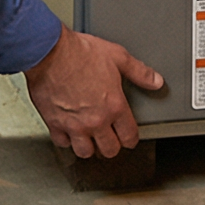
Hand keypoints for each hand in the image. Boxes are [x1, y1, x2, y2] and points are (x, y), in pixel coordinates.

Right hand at [24, 25, 163, 157]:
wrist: (49, 52)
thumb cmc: (79, 53)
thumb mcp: (117, 56)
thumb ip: (139, 72)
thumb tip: (155, 81)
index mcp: (114, 106)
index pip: (129, 136)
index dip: (130, 138)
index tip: (128, 136)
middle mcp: (95, 120)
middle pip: (109, 150)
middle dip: (111, 145)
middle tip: (109, 137)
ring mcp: (74, 125)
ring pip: (85, 152)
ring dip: (88, 146)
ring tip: (89, 138)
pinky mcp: (55, 124)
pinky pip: (62, 143)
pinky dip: (65, 139)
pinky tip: (68, 131)